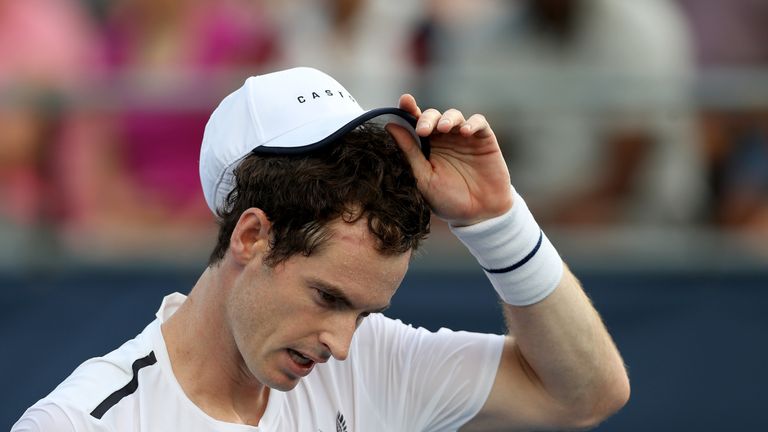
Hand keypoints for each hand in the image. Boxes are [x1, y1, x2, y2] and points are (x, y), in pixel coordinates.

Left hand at [387, 94, 512, 225]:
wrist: (477, 215)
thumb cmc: (447, 199)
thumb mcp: (424, 178)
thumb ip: (409, 152)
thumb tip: (390, 126)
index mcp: (425, 147)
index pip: (415, 123)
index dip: (409, 109)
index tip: (404, 101)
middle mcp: (444, 139)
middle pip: (433, 116)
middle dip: (427, 118)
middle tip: (423, 130)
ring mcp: (464, 137)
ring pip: (454, 115)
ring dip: (447, 118)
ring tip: (443, 129)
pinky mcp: (484, 139)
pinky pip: (478, 122)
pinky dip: (471, 123)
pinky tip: (465, 132)